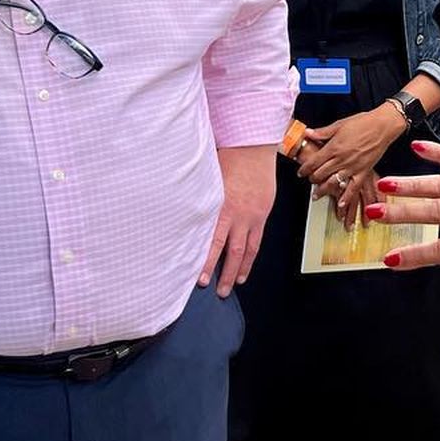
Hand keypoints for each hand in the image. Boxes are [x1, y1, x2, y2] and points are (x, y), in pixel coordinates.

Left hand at [200, 147, 273, 296]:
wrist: (253, 148)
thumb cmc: (226, 157)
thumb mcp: (207, 178)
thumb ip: (196, 198)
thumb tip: (178, 211)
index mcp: (222, 208)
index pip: (213, 242)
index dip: (207, 263)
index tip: (199, 280)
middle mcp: (238, 216)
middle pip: (231, 252)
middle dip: (223, 274)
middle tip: (217, 292)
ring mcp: (253, 217)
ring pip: (246, 251)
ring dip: (239, 270)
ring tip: (231, 286)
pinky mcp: (262, 215)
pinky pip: (257, 241)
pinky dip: (251, 257)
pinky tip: (245, 268)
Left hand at [298, 107, 406, 220]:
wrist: (382, 126)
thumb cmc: (363, 123)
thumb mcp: (339, 124)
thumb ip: (322, 132)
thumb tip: (307, 133)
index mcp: (333, 147)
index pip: (313, 162)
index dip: (305, 169)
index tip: (301, 172)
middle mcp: (341, 159)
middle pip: (321, 174)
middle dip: (312, 179)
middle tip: (309, 181)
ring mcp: (352, 167)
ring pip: (333, 183)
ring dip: (323, 190)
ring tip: (317, 195)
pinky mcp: (363, 172)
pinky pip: (353, 188)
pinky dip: (346, 197)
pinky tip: (341, 204)